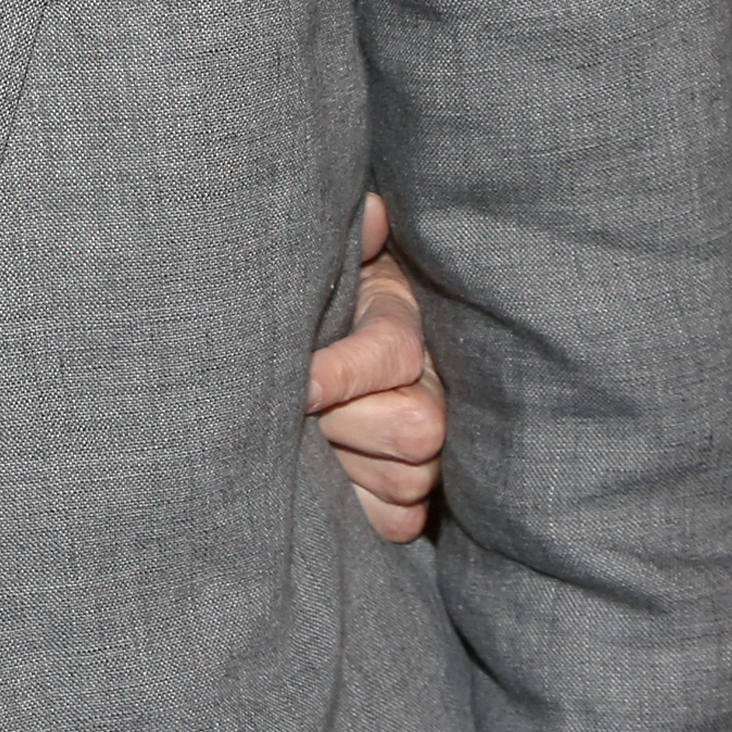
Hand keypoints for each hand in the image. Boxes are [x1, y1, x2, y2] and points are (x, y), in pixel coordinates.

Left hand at [307, 193, 444, 542]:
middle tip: (300, 415)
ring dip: (347, 468)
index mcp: (404, 331)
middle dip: (345, 425)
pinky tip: (329, 482)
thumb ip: (352, 239)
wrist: (321, 362)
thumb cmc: (322, 311)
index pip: (393, 356)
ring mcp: (425, 458)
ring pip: (403, 480)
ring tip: (311, 442)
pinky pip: (395, 523)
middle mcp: (430, 396)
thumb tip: (368, 208)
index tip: (302, 385)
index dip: (344, 373)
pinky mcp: (408, 507)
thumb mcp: (336, 270)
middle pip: (412, 430)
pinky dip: (358, 509)